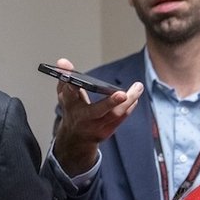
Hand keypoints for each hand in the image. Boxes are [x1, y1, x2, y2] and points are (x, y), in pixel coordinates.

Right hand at [51, 58, 143, 175]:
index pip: (68, 94)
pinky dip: (128, 108)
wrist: (75, 137)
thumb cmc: (72, 109)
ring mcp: (94, 127)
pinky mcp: (105, 132)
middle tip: (122, 94)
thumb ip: (64, 76)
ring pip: (113, 115)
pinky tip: (134, 98)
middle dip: (110, 103)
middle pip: (96, 111)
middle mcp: (82, 118)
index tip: (73, 79)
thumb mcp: (64, 93)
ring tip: (138, 87)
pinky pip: (119, 119)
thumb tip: (62, 61)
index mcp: (69, 105)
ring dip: (128, 102)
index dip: (70, 86)